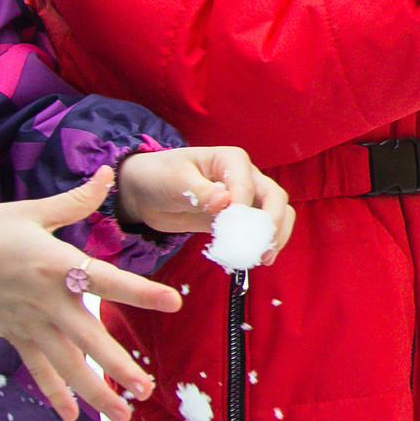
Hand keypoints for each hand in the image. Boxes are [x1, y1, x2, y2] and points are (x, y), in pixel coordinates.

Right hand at [0, 174, 180, 420]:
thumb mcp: (33, 210)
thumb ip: (77, 199)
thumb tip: (109, 172)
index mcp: (57, 264)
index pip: (108, 279)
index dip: (141, 291)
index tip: (173, 302)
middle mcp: (47, 301)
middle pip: (89, 338)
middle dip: (118, 366)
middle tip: (147, 388)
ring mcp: (30, 324)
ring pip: (66, 364)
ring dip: (94, 391)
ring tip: (121, 414)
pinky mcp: (14, 337)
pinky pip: (38, 369)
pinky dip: (54, 393)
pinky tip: (72, 416)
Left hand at [112, 146, 294, 259]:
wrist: (144, 192)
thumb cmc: (159, 175)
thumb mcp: (175, 180)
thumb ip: (201, 191)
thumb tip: (225, 201)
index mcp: (231, 160)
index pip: (249, 184)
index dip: (245, 207)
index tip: (231, 226)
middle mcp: (244, 177)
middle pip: (275, 197)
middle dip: (273, 224)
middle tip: (264, 249)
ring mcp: (243, 199)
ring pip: (274, 214)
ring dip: (274, 236)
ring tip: (264, 258)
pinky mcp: (235, 220)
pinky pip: (256, 231)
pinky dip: (258, 244)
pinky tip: (251, 260)